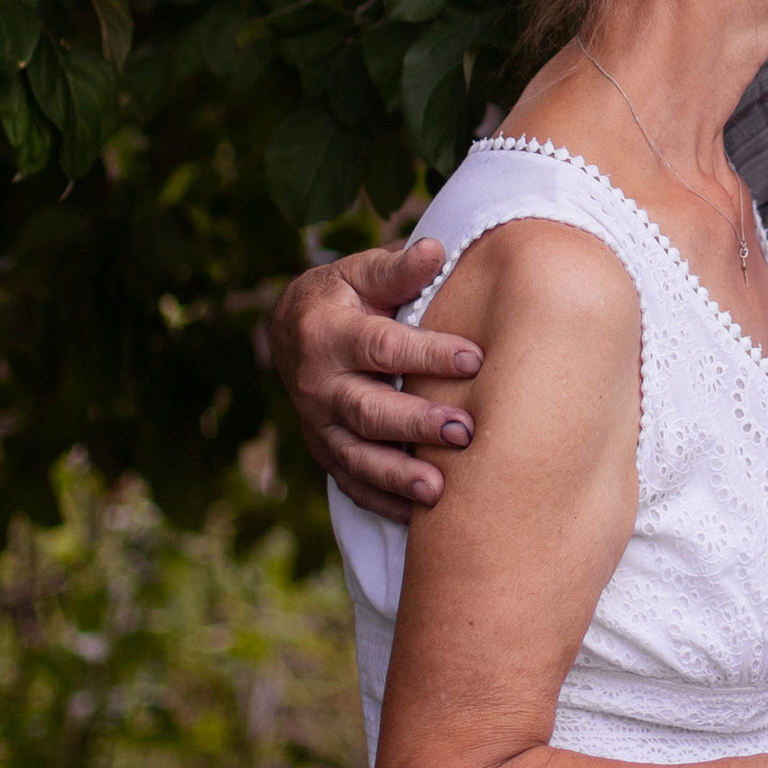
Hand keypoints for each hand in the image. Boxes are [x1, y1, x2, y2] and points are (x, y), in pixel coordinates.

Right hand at [268, 237, 484, 520]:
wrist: (293, 331)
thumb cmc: (347, 295)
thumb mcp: (363, 272)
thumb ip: (398, 268)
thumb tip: (436, 251)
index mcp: (329, 333)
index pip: (380, 346)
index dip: (426, 354)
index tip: (474, 360)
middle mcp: (317, 384)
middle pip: (367, 409)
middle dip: (415, 423)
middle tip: (464, 431)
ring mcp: (317, 424)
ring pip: (356, 456)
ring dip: (398, 475)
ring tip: (440, 490)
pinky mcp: (325, 452)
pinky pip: (352, 483)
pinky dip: (384, 500)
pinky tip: (420, 516)